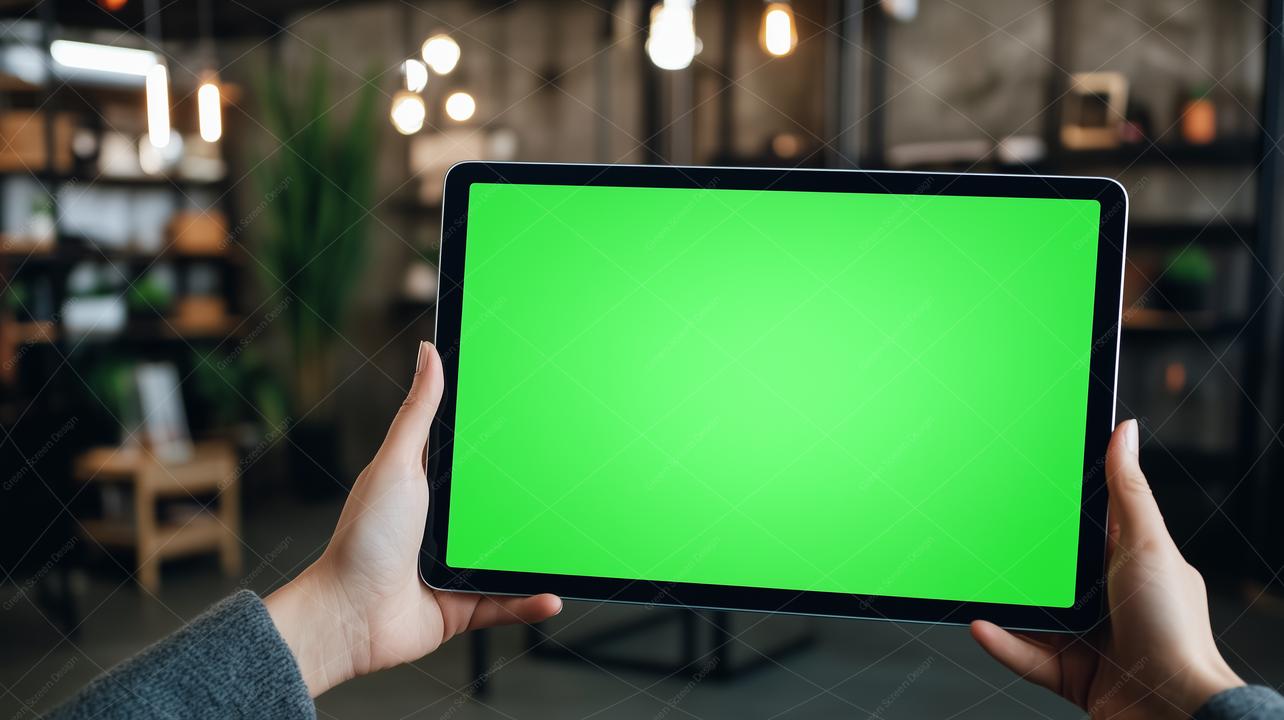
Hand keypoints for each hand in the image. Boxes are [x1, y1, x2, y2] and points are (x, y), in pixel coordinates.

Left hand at [265, 341, 561, 695]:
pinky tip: (553, 594)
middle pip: (501, 507)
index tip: (540, 422)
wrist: (350, 617)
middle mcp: (446, 526)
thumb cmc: (362, 539)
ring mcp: (457, 566)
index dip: (505, 440)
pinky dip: (530, 600)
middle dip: (533, 500)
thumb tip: (428, 353)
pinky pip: (506, 601)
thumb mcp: (397, 464)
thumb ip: (418, 412)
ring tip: (569, 543)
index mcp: (431, 486)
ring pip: (510, 556)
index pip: (475, 457)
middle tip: (569, 484)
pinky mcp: (463, 605)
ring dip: (538, 554)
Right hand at [971, 419, 1242, 718]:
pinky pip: (1024, 655)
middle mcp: (1106, 601)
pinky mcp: (1069, 674)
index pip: (1085, 528)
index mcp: (1128, 565)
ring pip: (1030, 614)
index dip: (1056, 509)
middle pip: (1049, 573)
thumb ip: (1128, 491)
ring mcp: (1087, 638)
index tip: (1021, 485)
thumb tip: (1125, 432)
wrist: (1174, 713)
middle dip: (1018, 561)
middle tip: (982, 535)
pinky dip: (1001, 642)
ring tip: (973, 583)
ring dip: (1002, 603)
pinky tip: (981, 625)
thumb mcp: (1147, 546)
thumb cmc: (1175, 632)